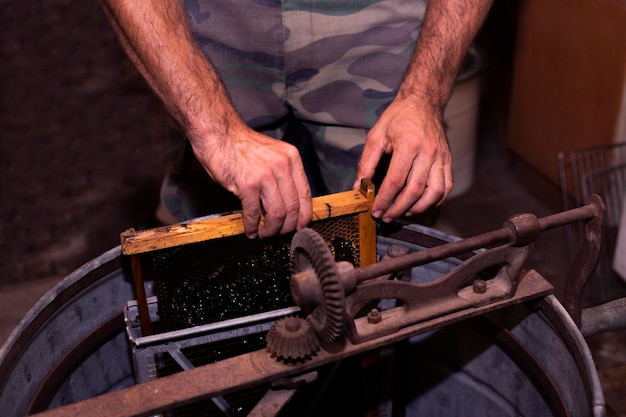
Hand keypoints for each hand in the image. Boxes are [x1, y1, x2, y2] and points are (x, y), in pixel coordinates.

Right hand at [190, 123, 311, 238]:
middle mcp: (282, 166)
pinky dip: (252, 226)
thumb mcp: (273, 154)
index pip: (305, 194)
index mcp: (292, 158)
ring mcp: (265, 175)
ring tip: (265, 234)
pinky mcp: (247, 184)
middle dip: (287, 227)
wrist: (219, 134)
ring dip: (271, 230)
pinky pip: (254, 212)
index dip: (303, 216)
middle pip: (293, 207)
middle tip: (279, 234)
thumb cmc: (242, 146)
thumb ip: (283, 175)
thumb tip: (288, 204)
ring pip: (277, 213)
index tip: (299, 227)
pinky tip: (250, 230)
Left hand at [353, 98, 452, 221]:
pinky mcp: (448, 160)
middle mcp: (428, 153)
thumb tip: (358, 186)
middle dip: (398, 208)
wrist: (423, 101)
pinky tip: (421, 205)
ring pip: (434, 193)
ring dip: (418, 208)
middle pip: (415, 191)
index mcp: (409, 145)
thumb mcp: (376, 135)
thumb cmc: (398, 117)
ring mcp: (441, 157)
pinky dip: (435, 201)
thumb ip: (366, 162)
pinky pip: (446, 187)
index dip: (384, 199)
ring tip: (403, 213)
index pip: (396, 181)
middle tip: (385, 217)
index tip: (375, 210)